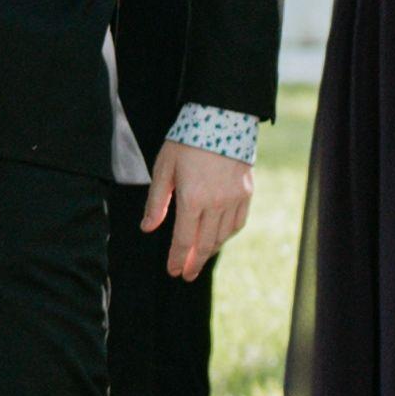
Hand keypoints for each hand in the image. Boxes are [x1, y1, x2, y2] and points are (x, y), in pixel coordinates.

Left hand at [142, 140, 254, 281]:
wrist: (222, 120)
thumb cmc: (186, 141)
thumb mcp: (163, 168)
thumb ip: (156, 201)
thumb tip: (148, 228)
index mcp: (193, 198)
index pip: (183, 239)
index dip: (177, 258)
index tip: (172, 272)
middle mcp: (217, 203)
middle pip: (205, 242)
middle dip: (194, 261)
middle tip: (185, 275)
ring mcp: (235, 199)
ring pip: (223, 235)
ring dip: (210, 250)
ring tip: (198, 260)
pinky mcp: (246, 193)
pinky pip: (238, 222)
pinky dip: (227, 235)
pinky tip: (218, 239)